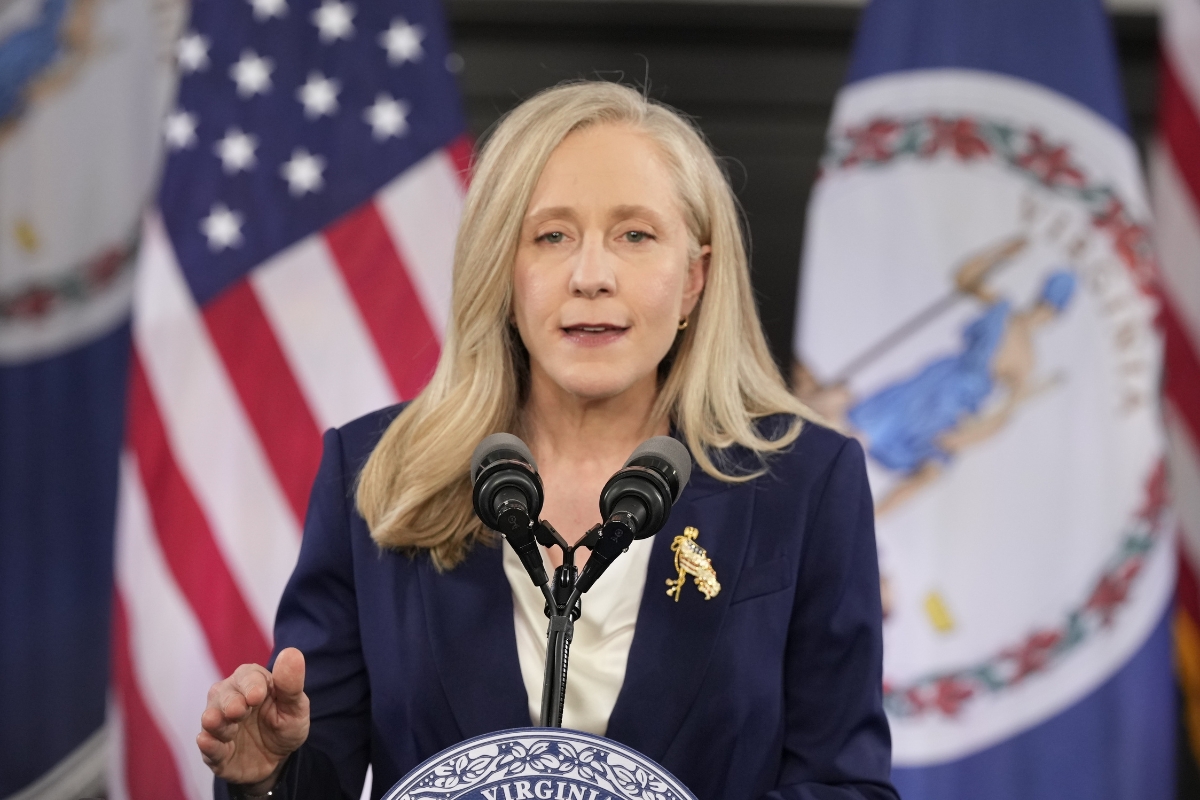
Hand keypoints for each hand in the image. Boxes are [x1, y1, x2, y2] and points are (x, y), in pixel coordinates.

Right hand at [197, 647, 309, 791]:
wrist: (278, 761)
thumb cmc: (285, 725)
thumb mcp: (295, 708)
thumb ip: (292, 685)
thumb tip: (291, 653)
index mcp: (252, 683)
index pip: (247, 676)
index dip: (251, 684)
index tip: (257, 695)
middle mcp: (230, 699)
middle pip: (223, 694)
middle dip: (230, 702)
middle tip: (237, 711)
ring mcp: (220, 725)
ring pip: (211, 718)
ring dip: (215, 721)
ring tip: (214, 722)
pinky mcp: (214, 751)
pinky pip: (208, 746)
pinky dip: (207, 744)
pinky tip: (205, 740)